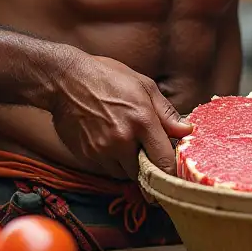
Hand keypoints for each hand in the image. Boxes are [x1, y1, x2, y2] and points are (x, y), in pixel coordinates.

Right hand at [50, 55, 192, 180]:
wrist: (65, 80)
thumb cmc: (106, 76)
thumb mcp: (143, 84)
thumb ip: (166, 112)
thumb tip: (186, 131)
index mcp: (142, 120)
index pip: (164, 160)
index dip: (172, 170)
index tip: (174, 172)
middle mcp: (122, 140)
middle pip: (145, 173)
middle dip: (148, 164)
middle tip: (146, 150)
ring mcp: (102, 151)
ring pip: (124, 174)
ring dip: (129, 165)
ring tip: (125, 142)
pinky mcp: (86, 156)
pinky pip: (106, 169)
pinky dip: (111, 162)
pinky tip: (108, 141)